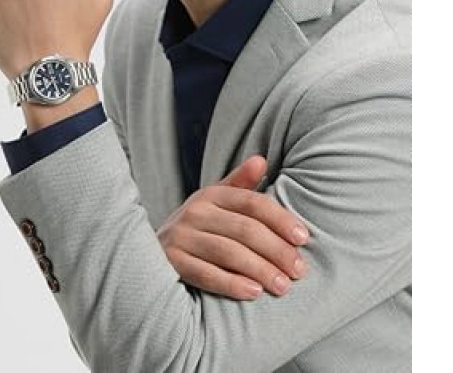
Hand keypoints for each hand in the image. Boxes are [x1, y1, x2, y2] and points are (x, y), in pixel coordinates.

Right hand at [156, 155, 309, 300]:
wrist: (150, 252)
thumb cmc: (197, 228)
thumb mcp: (216, 202)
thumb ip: (240, 184)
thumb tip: (261, 159)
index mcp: (212, 194)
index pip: (253, 203)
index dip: (280, 219)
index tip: (303, 238)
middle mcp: (195, 211)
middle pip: (245, 229)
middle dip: (276, 250)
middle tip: (299, 270)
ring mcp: (182, 236)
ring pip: (229, 252)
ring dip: (260, 270)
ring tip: (282, 286)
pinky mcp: (172, 261)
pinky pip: (206, 273)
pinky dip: (231, 284)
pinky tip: (253, 293)